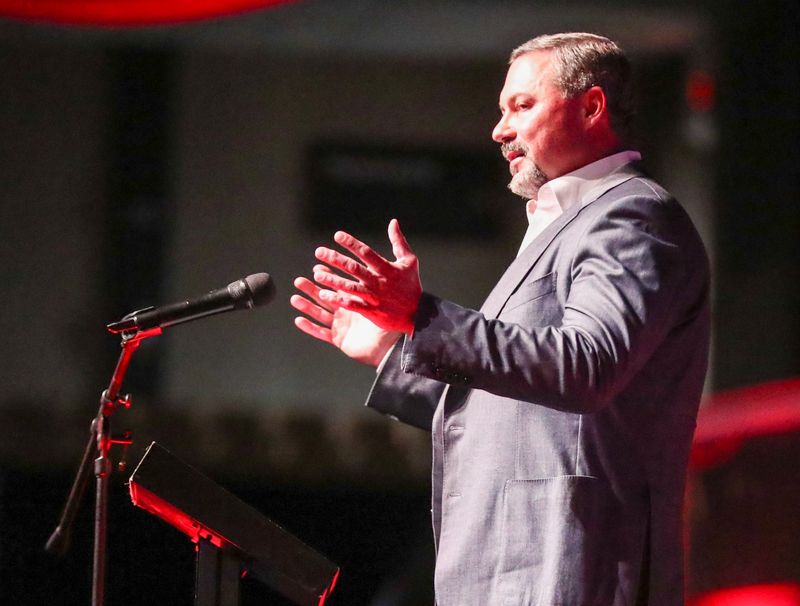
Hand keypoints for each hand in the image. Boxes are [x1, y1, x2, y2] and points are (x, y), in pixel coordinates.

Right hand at [291, 276, 400, 366]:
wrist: (390, 346)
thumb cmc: (389, 323)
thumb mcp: (378, 301)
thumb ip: (372, 286)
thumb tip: (371, 265)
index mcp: (355, 301)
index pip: (338, 286)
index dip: (327, 277)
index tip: (316, 267)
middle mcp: (346, 312)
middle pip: (324, 298)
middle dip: (311, 289)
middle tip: (299, 281)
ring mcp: (341, 326)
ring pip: (320, 314)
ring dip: (307, 306)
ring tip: (295, 298)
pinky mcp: (339, 339)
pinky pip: (322, 333)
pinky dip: (310, 327)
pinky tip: (298, 320)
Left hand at [312, 219, 421, 334]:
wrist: (419, 314)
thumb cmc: (412, 285)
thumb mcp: (409, 261)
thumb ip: (399, 242)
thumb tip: (393, 222)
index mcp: (387, 269)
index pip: (366, 253)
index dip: (351, 243)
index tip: (337, 236)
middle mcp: (379, 282)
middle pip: (354, 268)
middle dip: (336, 259)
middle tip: (319, 251)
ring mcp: (375, 297)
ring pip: (350, 287)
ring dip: (333, 281)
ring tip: (317, 274)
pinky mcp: (371, 311)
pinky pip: (352, 305)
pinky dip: (338, 300)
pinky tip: (324, 294)